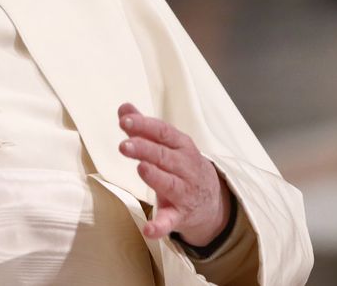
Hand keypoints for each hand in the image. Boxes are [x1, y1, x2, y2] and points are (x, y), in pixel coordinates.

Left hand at [117, 103, 230, 245]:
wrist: (212, 201)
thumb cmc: (181, 167)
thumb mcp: (167, 145)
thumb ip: (144, 127)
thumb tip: (123, 107)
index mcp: (181, 146)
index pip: (162, 132)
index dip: (144, 126)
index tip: (125, 121)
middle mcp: (185, 167)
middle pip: (164, 156)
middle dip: (145, 150)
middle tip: (124, 145)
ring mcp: (185, 192)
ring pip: (170, 184)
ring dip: (155, 177)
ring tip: (141, 169)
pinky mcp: (180, 215)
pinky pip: (170, 221)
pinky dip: (159, 226)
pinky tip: (148, 229)